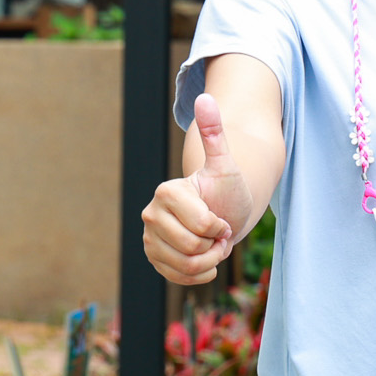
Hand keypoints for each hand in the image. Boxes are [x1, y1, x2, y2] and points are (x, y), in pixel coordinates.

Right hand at [141, 92, 252, 285]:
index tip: (222, 215)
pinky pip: (179, 279)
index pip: (201, 225)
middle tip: (218, 231)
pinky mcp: (153, 260)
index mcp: (166, 193)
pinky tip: (204, 260)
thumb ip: (215, 134)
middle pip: (192, 249)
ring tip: (211, 244)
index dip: (220, 226)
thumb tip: (206, 97)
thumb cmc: (226, 189)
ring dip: (210, 261)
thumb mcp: (226, 164)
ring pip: (186, 266)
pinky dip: (200, 274)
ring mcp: (149, 239)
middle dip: (215, 245)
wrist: (224, 213)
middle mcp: (150, 215)